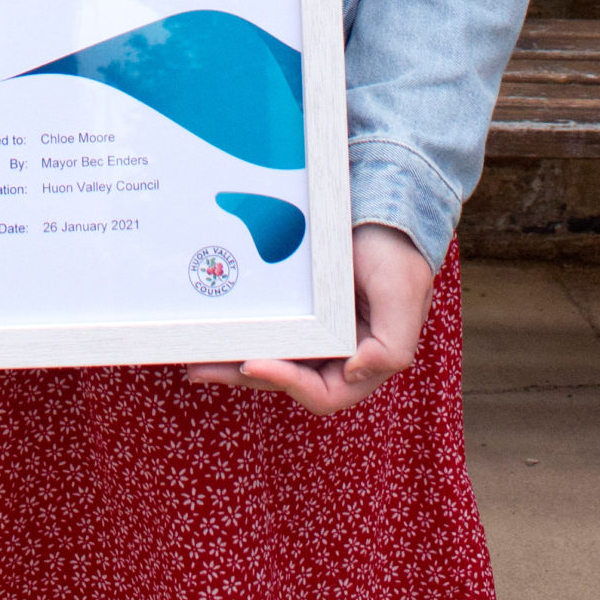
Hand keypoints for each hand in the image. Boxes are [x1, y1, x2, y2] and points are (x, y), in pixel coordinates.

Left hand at [184, 223, 434, 416]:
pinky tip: (214, 329)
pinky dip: (244, 332)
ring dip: (234, 360)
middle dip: (244, 375)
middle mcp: (337, 353)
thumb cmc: (396, 253)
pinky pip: (268, 327)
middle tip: (202, 367)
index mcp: (365, 361)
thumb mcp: (402, 294)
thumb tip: (353, 373)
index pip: (323, 393)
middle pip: (286, 379)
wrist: (383, 207)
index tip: (253, 364)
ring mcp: (316, 332)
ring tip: (196, 357)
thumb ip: (392, 345)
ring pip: (271, 356)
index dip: (289, 384)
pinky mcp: (299, 309)